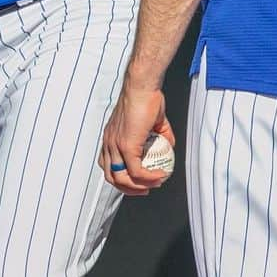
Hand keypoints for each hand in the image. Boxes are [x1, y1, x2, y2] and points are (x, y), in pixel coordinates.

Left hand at [101, 78, 174, 195]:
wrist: (143, 87)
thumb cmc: (147, 98)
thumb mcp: (153, 121)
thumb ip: (160, 135)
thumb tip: (169, 146)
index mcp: (111, 137)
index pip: (108, 165)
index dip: (122, 177)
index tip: (137, 181)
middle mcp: (109, 143)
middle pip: (111, 177)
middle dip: (128, 189)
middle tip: (145, 189)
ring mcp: (116, 145)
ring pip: (122, 178)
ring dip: (138, 187)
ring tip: (154, 184)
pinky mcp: (126, 146)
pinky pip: (137, 171)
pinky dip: (148, 177)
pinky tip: (159, 176)